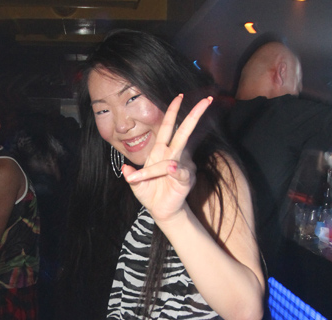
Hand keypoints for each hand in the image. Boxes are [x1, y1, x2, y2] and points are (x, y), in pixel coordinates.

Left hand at [123, 94, 212, 222]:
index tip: (179, 96)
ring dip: (168, 162)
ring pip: (176, 156)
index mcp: (161, 152)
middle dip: (194, 116)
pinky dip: (175, 171)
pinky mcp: (185, 179)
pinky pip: (180, 173)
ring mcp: (181, 167)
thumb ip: (132, 176)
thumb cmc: (151, 194)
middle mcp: (174, 156)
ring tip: (165, 170)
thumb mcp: (137, 184)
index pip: (168, 128)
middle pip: (184, 132)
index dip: (173, 112)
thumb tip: (125, 169)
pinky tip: (172, 170)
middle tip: (206, 100)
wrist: (161, 211)